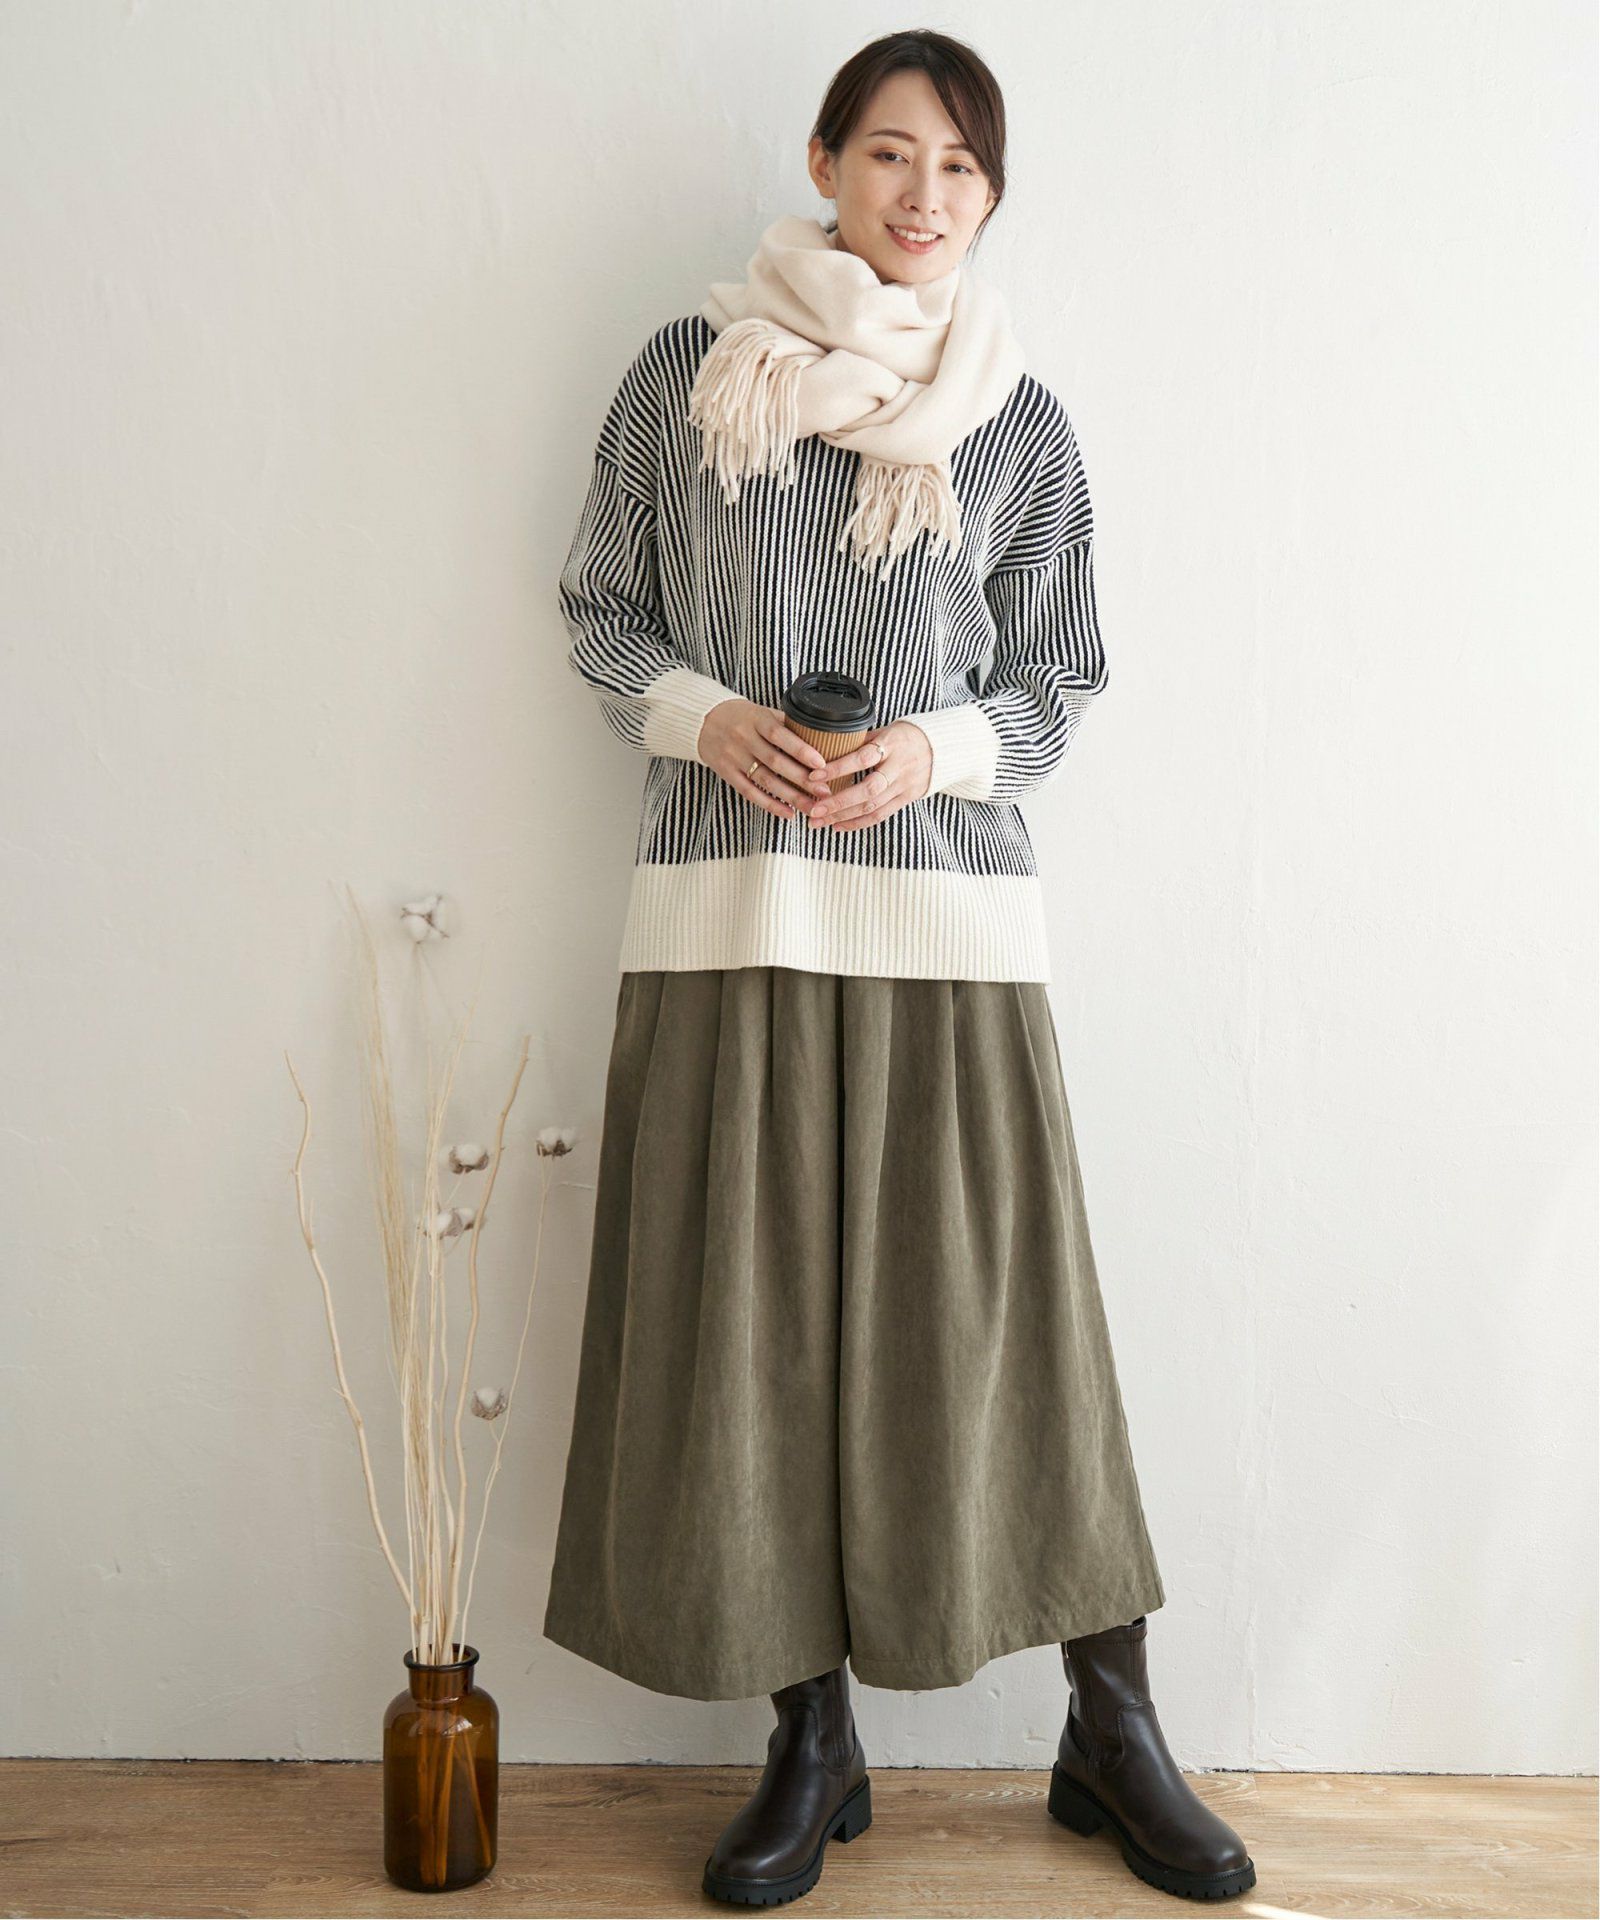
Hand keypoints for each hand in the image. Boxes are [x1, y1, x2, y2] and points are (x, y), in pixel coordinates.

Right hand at [697, 698, 835, 821]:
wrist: (702, 721)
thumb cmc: (740, 716)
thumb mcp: (761, 712)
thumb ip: (785, 724)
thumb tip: (819, 736)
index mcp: (755, 719)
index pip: (779, 735)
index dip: (801, 750)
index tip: (821, 763)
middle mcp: (743, 738)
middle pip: (775, 761)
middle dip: (802, 778)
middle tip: (825, 791)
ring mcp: (734, 757)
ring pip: (765, 780)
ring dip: (791, 796)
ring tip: (812, 807)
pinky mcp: (727, 773)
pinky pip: (750, 792)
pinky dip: (770, 804)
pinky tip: (788, 813)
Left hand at [805, 720, 932, 832]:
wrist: (941, 748)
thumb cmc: (906, 736)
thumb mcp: (885, 731)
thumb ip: (860, 742)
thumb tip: (827, 748)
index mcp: (891, 745)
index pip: (862, 758)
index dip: (839, 768)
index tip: (814, 776)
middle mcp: (899, 767)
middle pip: (868, 789)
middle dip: (838, 802)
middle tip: (813, 810)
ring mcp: (904, 785)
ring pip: (872, 807)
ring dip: (842, 817)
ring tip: (818, 821)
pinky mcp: (907, 799)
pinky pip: (881, 815)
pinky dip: (857, 823)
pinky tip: (838, 826)